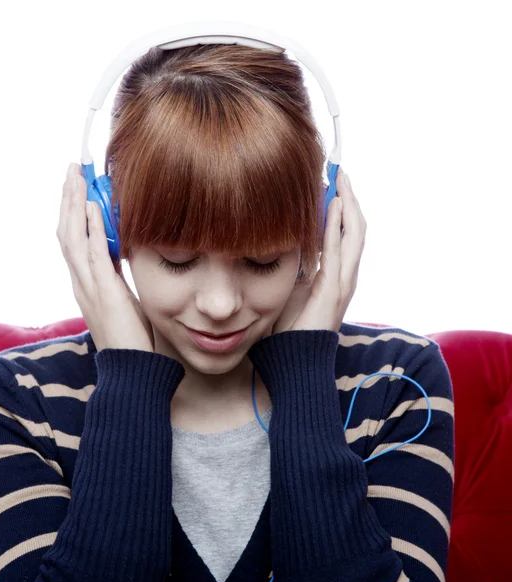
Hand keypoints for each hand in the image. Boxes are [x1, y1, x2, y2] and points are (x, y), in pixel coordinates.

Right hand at [57, 163, 153, 352]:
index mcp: (86, 283)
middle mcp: (81, 282)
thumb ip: (117, 276)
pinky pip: (93, 255)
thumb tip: (122, 253)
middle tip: (72, 169)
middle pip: (66, 232)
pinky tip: (92, 207)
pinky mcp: (103, 293)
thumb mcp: (123, 299)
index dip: (74, 211)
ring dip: (74, 205)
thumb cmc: (131, 337)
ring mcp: (88, 288)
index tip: (79, 186)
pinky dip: (90, 229)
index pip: (74, 240)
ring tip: (76, 176)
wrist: (131, 370)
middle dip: (69, 198)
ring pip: (72, 237)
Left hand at [272, 168, 366, 333]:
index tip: (329, 181)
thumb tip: (279, 239)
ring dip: (349, 204)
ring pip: (354, 234)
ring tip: (340, 178)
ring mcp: (343, 282)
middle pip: (355, 227)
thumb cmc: (288, 327)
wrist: (292, 359)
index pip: (343, 232)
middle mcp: (344, 275)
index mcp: (334, 274)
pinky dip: (338, 226)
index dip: (340, 206)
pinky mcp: (335, 290)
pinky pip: (339, 252)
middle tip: (338, 170)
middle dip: (348, 197)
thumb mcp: (288, 287)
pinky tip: (334, 205)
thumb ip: (292, 265)